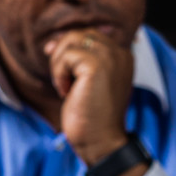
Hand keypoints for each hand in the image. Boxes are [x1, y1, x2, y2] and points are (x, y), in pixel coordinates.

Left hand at [48, 28, 136, 168]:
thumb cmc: (92, 116)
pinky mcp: (96, 66)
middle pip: (79, 34)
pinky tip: (66, 92)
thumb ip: (81, 60)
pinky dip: (59, 73)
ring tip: (65, 86)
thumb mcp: (89, 82)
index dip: (69, 47)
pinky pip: (66, 56)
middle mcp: (121, 53)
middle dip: (62, 53)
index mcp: (123, 56)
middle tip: (60, 79)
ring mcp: (110, 58)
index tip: (59, 68)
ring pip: (71, 41)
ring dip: (59, 64)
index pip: (90, 35)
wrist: (101, 142)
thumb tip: (52, 43)